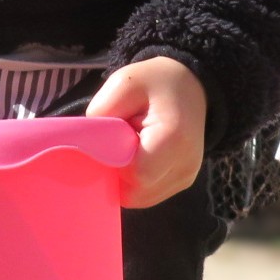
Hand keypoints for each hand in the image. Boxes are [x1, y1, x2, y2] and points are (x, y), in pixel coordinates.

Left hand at [85, 56, 207, 209]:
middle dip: (117, 173)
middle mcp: (185, 165)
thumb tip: (88, 145)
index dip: (114, 163)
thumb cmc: (156, 82)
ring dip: (126, 179)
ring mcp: (186, 178)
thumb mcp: (123, 83)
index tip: (110, 141)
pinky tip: (138, 157)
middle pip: (137, 191)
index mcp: (173, 139)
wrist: (191, 85)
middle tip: (117, 144)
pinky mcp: (183, 182)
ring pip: (141, 197)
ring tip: (130, 148)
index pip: (135, 174)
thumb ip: (101, 113)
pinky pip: (149, 193)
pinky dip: (137, 181)